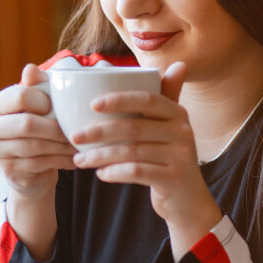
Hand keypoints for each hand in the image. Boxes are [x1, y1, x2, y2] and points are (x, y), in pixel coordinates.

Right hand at [0, 64, 76, 198]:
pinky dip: (59, 161)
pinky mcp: (6, 171)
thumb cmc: (34, 125)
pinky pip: (38, 164)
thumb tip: (30, 69)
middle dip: (56, 128)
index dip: (45, 101)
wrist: (27, 166)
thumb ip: (35, 84)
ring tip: (78, 144)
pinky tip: (73, 159)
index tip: (58, 108)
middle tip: (76, 130)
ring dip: (61, 146)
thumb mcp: (36, 102)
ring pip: (34, 146)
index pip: (20, 96)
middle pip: (27, 124)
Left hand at [70, 62, 221, 255]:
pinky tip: (100, 174)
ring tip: (79, 160)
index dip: (119, 99)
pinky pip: (137, 172)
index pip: (147, 99)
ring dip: (100, 156)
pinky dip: (115, 172)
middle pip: (134, 127)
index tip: (91, 105)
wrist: (188, 199)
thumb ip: (164, 98)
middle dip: (99, 131)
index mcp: (177, 113)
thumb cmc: (168, 157)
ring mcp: (180, 156)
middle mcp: (183, 131)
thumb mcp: (168, 128)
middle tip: (74, 136)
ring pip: (132, 151)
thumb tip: (175, 63)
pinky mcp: (174, 178)